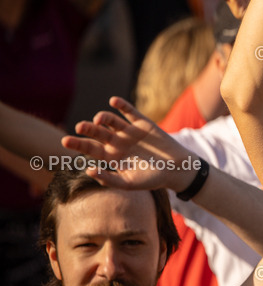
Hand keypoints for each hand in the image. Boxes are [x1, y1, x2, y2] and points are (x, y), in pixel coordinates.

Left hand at [60, 97, 198, 193]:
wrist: (176, 169)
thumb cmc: (151, 179)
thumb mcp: (128, 184)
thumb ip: (108, 179)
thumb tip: (89, 170)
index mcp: (111, 156)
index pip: (89, 148)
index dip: (77, 143)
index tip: (65, 141)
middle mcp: (117, 142)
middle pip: (98, 132)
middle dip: (88, 129)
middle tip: (80, 127)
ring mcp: (129, 131)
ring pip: (112, 121)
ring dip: (103, 117)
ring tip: (98, 119)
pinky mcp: (143, 123)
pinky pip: (130, 112)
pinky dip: (122, 105)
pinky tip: (113, 101)